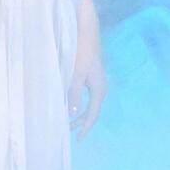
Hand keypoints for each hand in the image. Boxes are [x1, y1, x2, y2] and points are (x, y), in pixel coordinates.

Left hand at [67, 0, 106, 139]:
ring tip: (68, 120)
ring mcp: (98, 80)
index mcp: (99, 89)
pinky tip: (71, 102)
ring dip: (80, 112)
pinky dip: (80, 101)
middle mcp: (101, 86)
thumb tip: (72, 113)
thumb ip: (73, 94)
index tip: (78, 139)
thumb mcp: (74, 74)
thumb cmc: (80, 51)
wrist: (86, 30)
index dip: (85, 127)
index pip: (93, 114)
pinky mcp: (93, 75)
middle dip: (81, 121)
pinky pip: (88, 94)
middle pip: (92, 110)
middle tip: (68, 131)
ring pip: (90, 102)